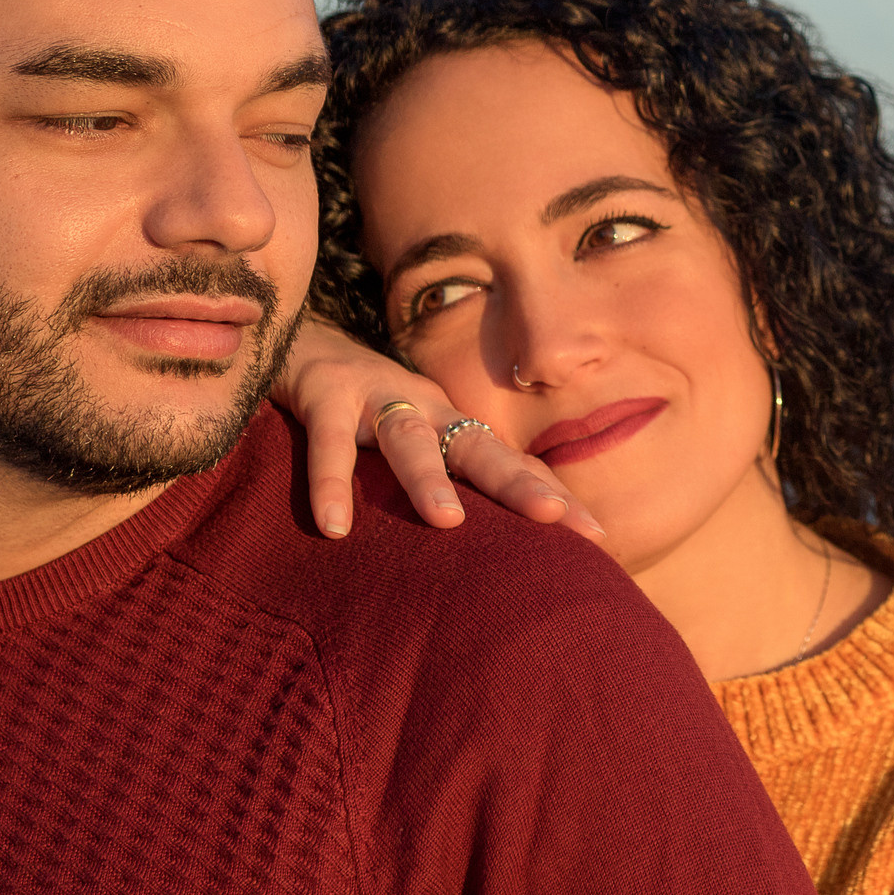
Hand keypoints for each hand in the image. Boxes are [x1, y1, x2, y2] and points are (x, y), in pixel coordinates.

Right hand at [280, 318, 603, 542]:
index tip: (596, 536)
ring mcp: (376, 398)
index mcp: (451, 426)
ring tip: (448, 522)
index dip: (550, 495)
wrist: (296, 341)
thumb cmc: (362, 410)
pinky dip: (330, 481)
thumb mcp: (412, 445)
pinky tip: (334, 527)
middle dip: (518, 481)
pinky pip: (329, 442)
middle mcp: (425, 409)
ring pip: (410, 439)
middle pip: (479, 446)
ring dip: (429, 478)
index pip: (510, 463)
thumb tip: (493, 553)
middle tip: (555, 518)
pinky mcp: (325, 395)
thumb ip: (447, 486)